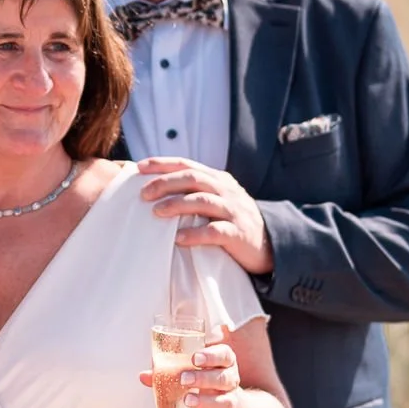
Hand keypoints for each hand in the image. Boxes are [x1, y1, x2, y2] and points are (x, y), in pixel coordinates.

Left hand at [136, 157, 272, 274]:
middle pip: (193, 179)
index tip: (139, 167)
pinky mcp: (238, 234)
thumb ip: (193, 191)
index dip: (163, 164)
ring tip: (157, 212)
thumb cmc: (231, 221)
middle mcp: (226, 191)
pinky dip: (196, 234)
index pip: (187, 165)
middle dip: (166, 183)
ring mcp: (234, 211)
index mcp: (217, 179)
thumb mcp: (216, 199)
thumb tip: (153, 187)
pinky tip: (179, 239)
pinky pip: (215, 232)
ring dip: (177, 205)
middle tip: (143, 194)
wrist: (269, 243)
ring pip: (204, 201)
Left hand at [137, 331, 240, 407]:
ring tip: (187, 400)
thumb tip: (144, 376)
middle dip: (204, 378)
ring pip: (226, 402)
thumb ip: (166, 372)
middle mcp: (229, 382)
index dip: (212, 355)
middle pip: (224, 378)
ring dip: (206, 401)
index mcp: (222, 363)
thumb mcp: (185, 371)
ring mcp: (228, 402)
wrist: (215, 405)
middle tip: (184, 379)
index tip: (195, 358)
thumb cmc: (199, 381)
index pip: (224, 355)